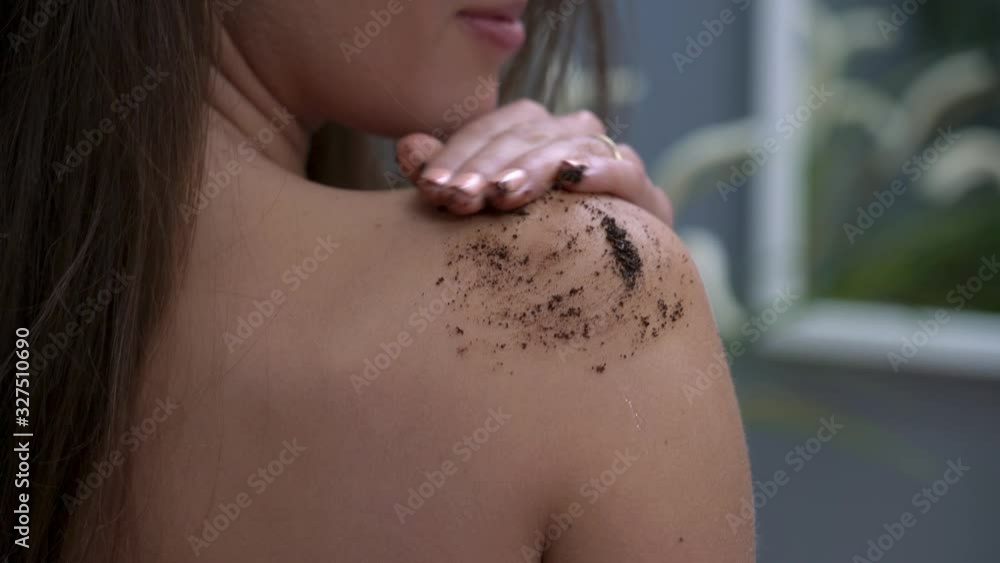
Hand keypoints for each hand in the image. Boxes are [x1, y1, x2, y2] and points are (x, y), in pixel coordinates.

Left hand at [395, 99, 672, 225]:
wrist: (608, 288)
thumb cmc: (533, 246)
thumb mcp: (486, 214)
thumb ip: (451, 179)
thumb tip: (407, 147)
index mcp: (532, 134)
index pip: (492, 129)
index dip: (458, 153)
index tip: (428, 187)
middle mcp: (571, 135)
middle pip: (526, 133)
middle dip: (487, 166)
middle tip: (457, 197)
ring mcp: (611, 160)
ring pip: (570, 144)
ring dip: (534, 166)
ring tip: (503, 194)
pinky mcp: (645, 195)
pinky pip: (626, 171)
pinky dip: (601, 170)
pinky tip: (571, 180)